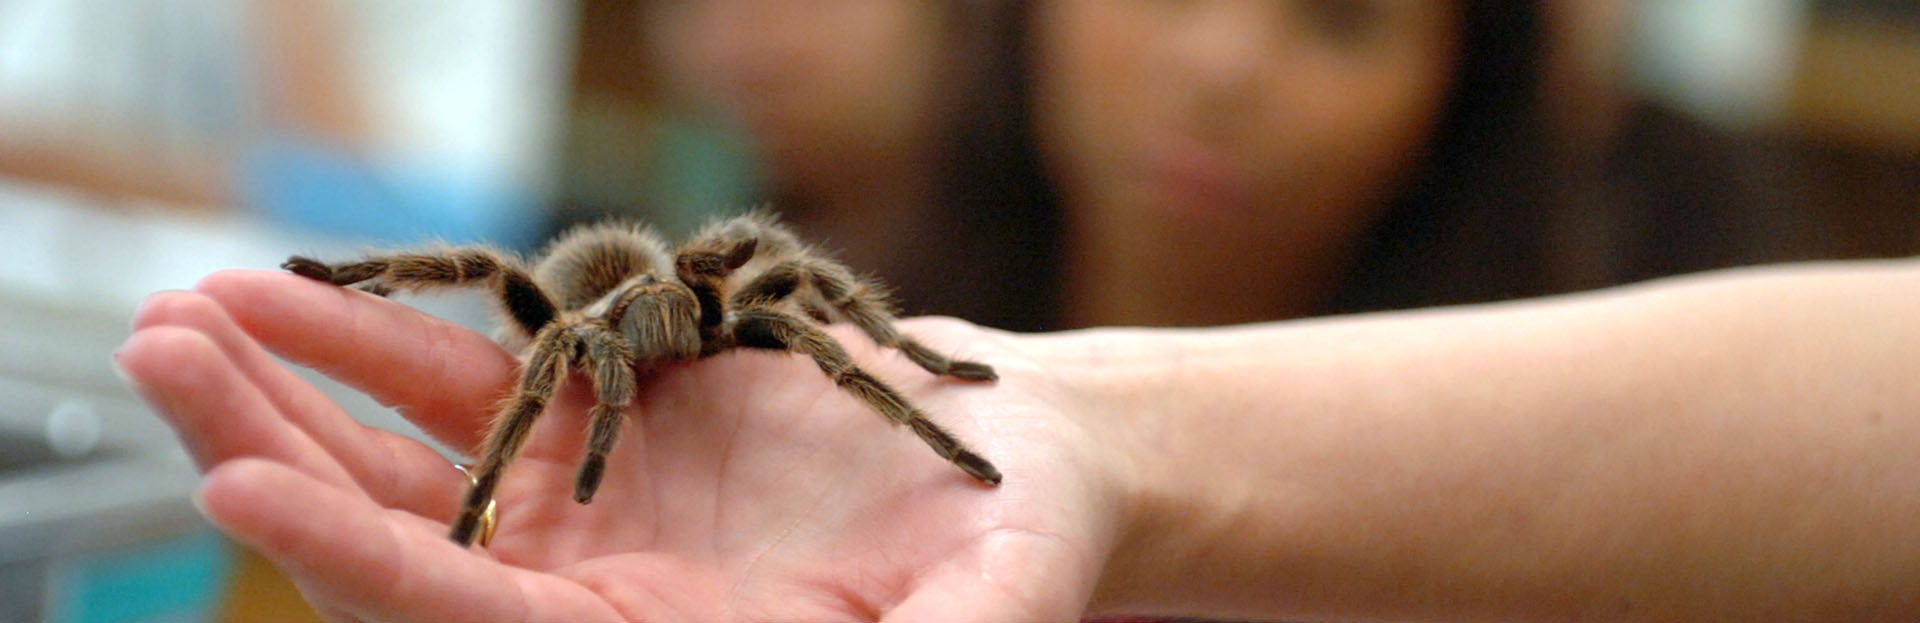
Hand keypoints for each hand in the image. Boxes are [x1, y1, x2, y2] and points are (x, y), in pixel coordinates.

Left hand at [118, 270, 1128, 621]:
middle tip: (159, 363)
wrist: (1012, 468)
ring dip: (285, 391)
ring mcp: (579, 504)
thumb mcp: (991, 610)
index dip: (356, 560)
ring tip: (180, 319)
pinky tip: (287, 293)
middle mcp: (587, 591)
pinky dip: (373, 334)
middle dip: (267, 458)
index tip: (239, 495)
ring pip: (402, 454)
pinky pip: (465, 373)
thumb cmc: (1018, 551)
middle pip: (392, 538)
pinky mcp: (596, 419)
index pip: (472, 619)